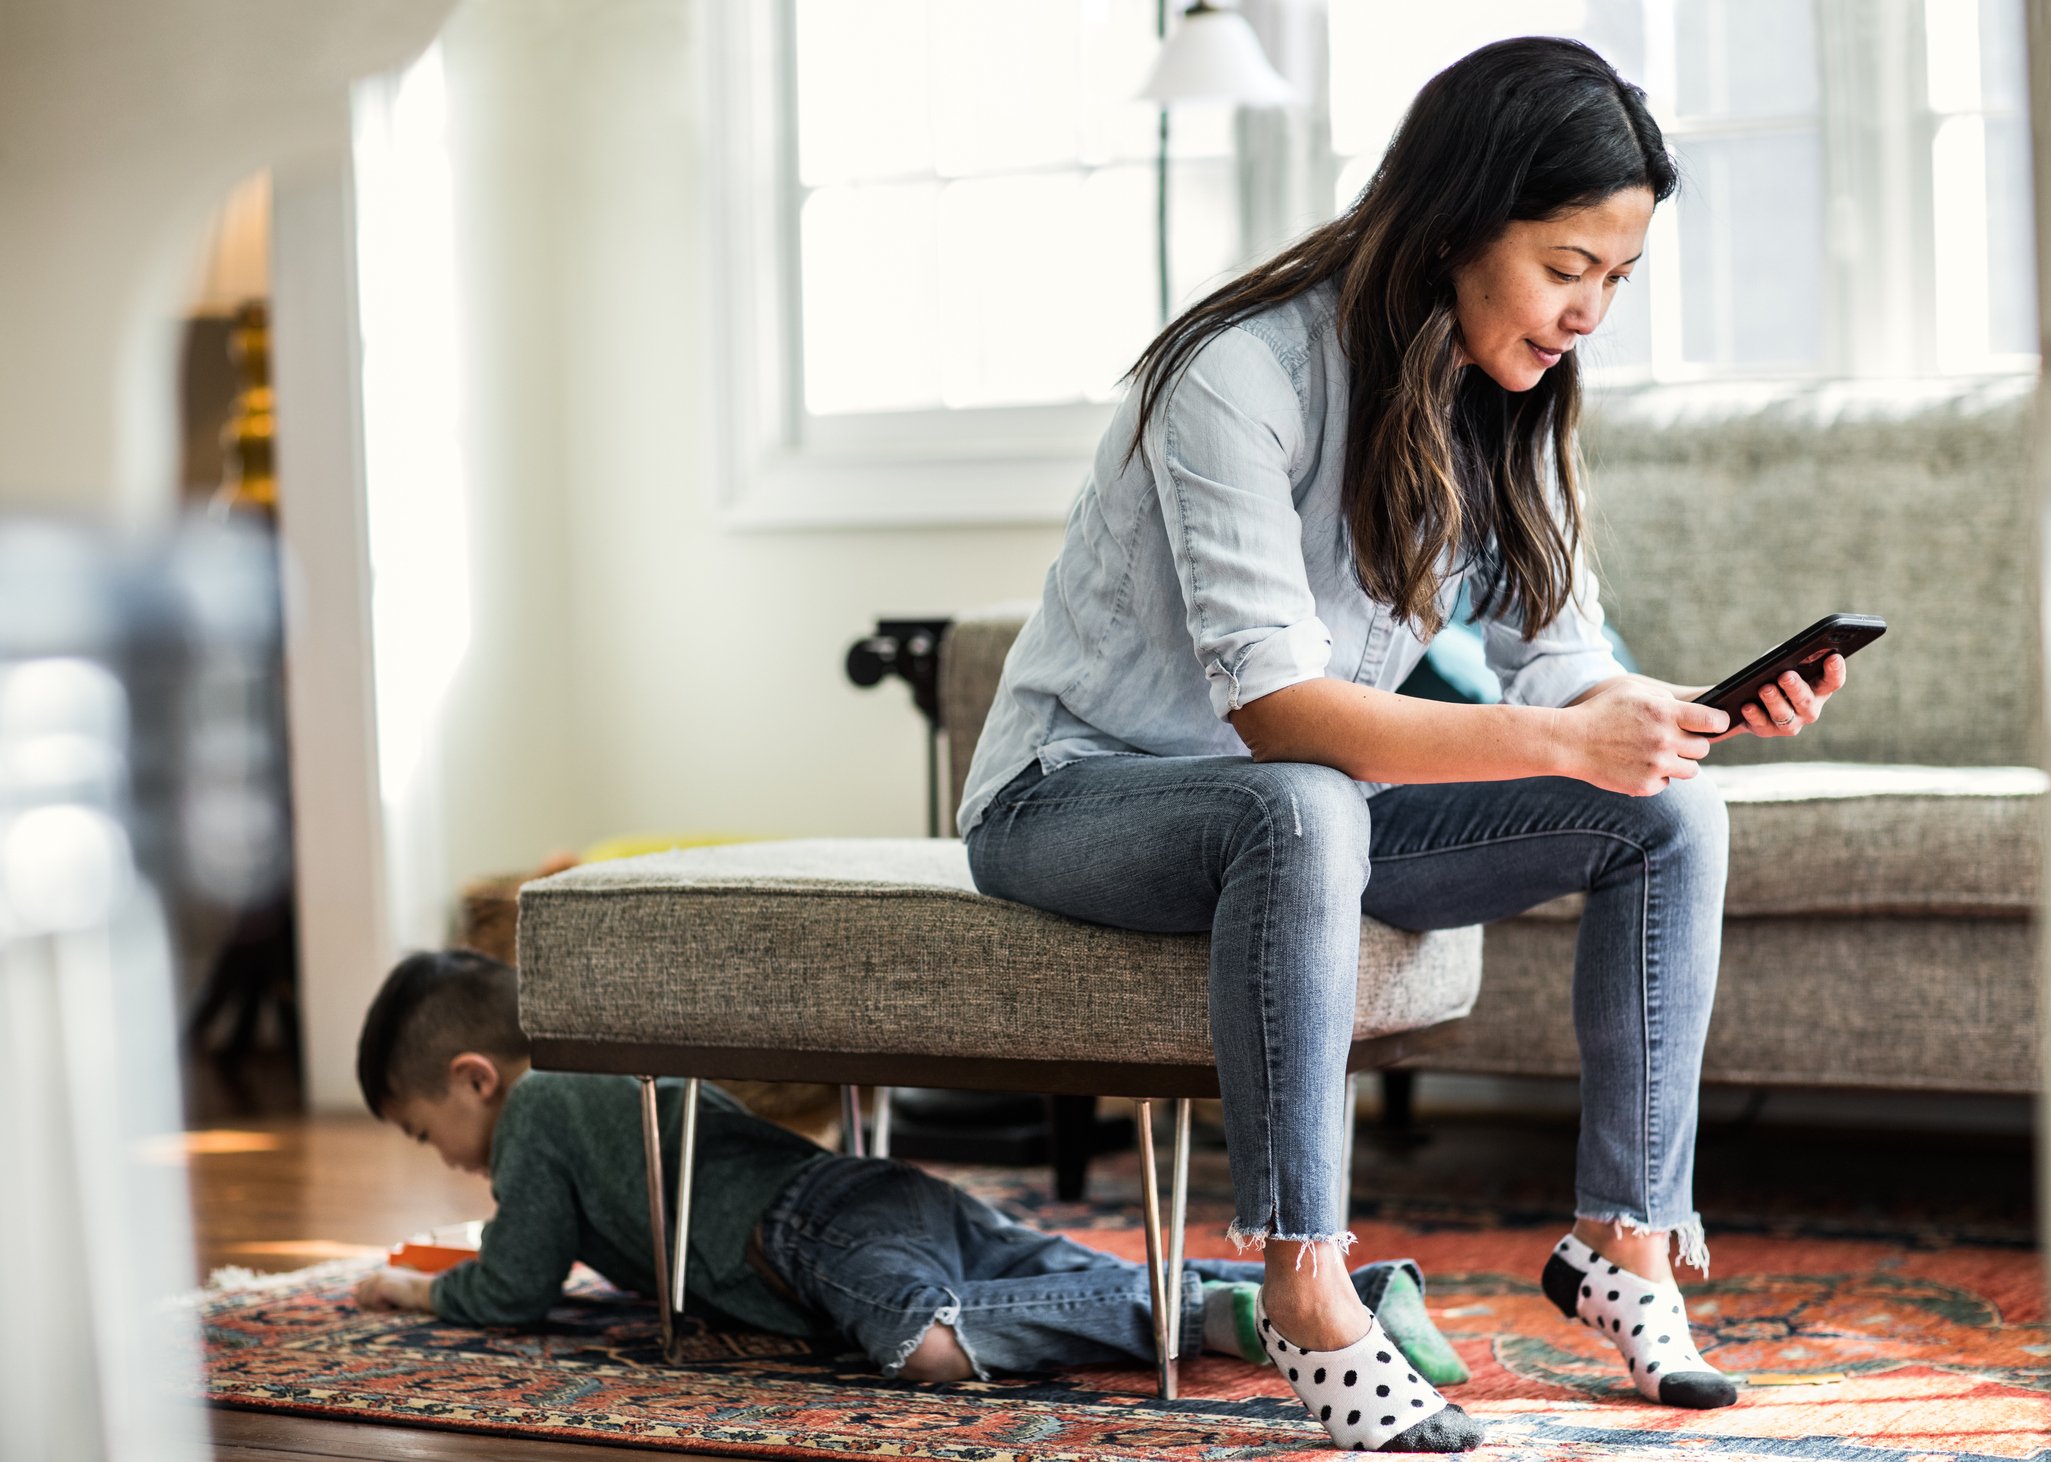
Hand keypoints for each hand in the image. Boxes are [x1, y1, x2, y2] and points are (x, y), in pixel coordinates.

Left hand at [353, 1266, 435, 1311]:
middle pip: (358, 1295)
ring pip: (364, 1301)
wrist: (426, 1291)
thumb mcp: (393, 1293)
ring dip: (377, 1307)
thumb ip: (377, 1293)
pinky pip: (372, 1303)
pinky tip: (395, 1303)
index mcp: (381, 1274)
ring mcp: (378, 1279)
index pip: (360, 1286)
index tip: (376, 1306)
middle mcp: (377, 1274)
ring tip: (393, 1303)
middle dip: (368, 1304)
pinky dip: (382, 1308)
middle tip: (387, 1306)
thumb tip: (356, 1299)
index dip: (364, 1298)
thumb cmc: (413, 1295)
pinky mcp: (380, 1286)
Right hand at [1562, 675, 1728, 796]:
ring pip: (1691, 770)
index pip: (1713, 721)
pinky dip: (1656, 776)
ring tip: (1657, 754)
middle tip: (1673, 740)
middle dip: (1692, 743)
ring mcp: (1656, 765)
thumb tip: (1690, 710)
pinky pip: (1667, 783)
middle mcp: (1665, 740)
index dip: (1717, 723)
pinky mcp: (1645, 785)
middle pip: (1703, 748)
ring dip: (1679, 762)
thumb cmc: (1601, 711)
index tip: (1713, 725)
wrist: (1570, 742)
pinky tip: (1637, 765)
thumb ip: (1665, 698)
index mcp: (1665, 713)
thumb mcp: (1632, 690)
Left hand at [1735, 653, 1845, 738]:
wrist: (1748, 699)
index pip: (1833, 682)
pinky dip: (1754, 714)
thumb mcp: (1784, 661)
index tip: (1833, 657)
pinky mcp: (1767, 730)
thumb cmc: (1773, 674)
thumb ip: (1794, 656)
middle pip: (1806, 700)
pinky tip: (1747, 706)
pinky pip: (1761, 723)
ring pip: (1784, 714)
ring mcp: (1790, 723)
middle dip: (1796, 687)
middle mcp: (1809, 709)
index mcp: (1819, 689)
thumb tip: (1797, 652)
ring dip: (1774, 700)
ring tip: (1765, 688)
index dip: (1835, 671)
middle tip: (1786, 676)